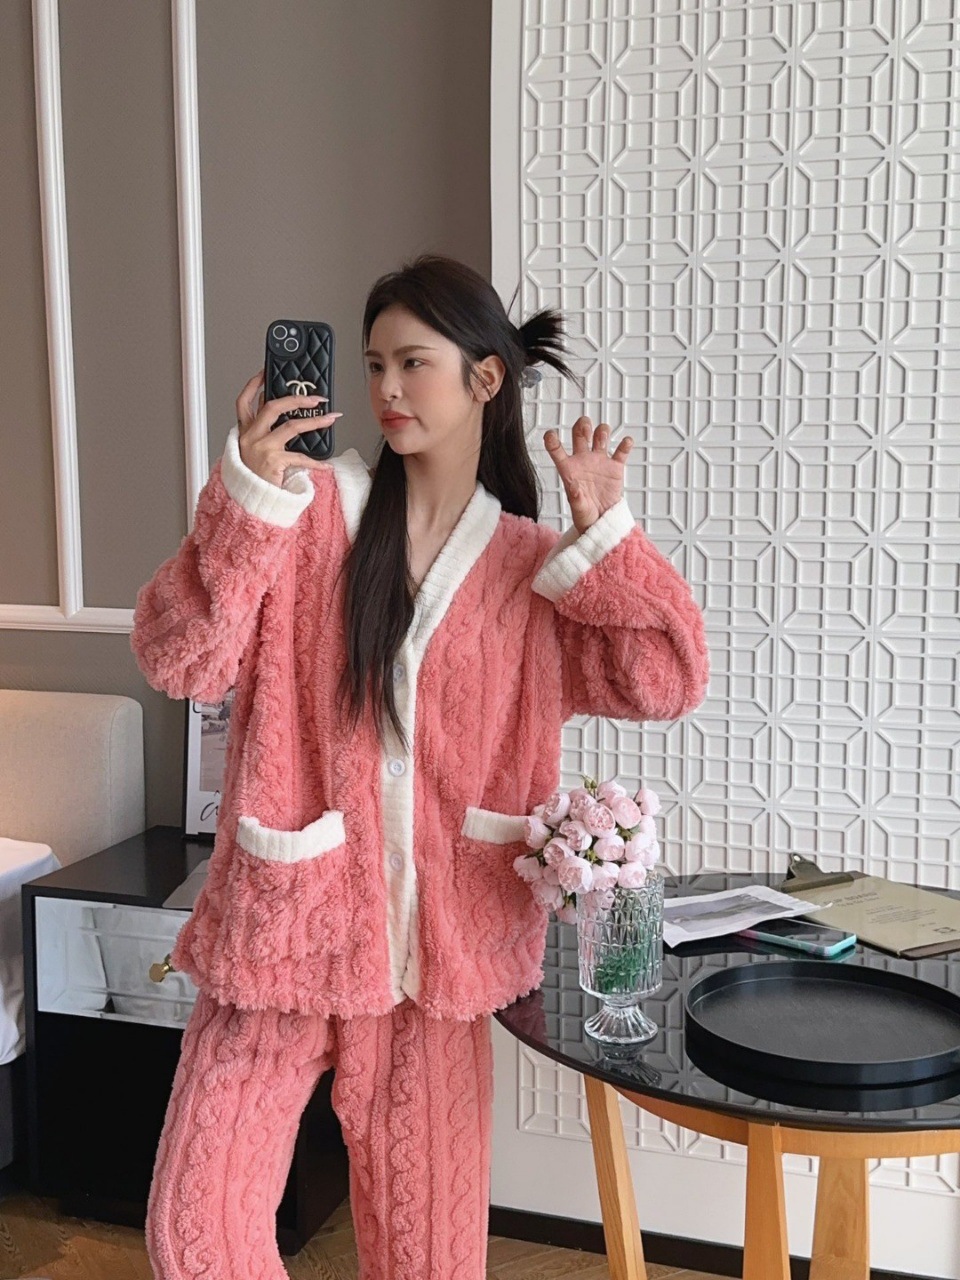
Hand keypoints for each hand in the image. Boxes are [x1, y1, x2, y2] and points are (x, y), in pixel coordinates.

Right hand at [236, 369, 341, 488]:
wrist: (248, 501)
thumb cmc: (253, 475)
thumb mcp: (252, 448)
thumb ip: (263, 429)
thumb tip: (280, 410)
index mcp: (245, 431)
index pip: (244, 400)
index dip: (253, 384)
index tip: (266, 371)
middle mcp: (251, 437)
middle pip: (272, 406)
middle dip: (296, 398)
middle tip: (315, 398)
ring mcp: (261, 448)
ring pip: (291, 426)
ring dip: (314, 421)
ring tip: (330, 419)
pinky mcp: (273, 462)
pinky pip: (300, 458)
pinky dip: (316, 462)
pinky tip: (326, 465)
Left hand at [543, 417, 632, 534]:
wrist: (602, 520)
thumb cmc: (585, 514)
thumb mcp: (577, 508)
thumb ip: (575, 497)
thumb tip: (573, 486)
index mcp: (568, 469)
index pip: (557, 450)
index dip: (552, 440)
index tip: (550, 434)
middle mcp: (583, 460)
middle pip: (580, 434)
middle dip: (582, 426)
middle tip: (585, 426)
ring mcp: (599, 462)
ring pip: (600, 436)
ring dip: (602, 431)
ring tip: (603, 434)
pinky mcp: (615, 467)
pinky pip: (621, 451)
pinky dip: (625, 445)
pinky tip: (626, 442)